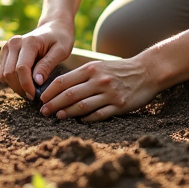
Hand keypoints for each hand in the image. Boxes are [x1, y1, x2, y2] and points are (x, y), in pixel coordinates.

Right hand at [0, 19, 73, 100]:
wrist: (53, 26)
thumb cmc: (60, 39)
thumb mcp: (61, 51)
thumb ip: (47, 65)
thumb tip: (37, 82)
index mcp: (29, 42)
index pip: (22, 68)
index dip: (27, 85)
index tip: (36, 96)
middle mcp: (14, 43)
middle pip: (10, 73)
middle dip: (21, 88)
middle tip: (34, 96)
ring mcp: (7, 46)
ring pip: (4, 74)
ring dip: (15, 86)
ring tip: (30, 90)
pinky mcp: (5, 51)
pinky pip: (3, 72)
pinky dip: (12, 81)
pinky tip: (25, 82)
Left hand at [37, 56, 161, 122]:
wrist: (147, 71)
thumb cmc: (119, 70)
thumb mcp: (99, 66)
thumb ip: (81, 75)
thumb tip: (58, 87)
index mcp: (91, 69)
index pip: (64, 81)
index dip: (50, 91)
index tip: (41, 99)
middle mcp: (99, 81)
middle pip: (69, 95)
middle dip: (53, 104)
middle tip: (43, 112)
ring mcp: (109, 94)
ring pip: (82, 106)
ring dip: (67, 113)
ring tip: (57, 116)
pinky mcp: (119, 105)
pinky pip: (98, 115)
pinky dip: (86, 119)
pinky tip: (79, 121)